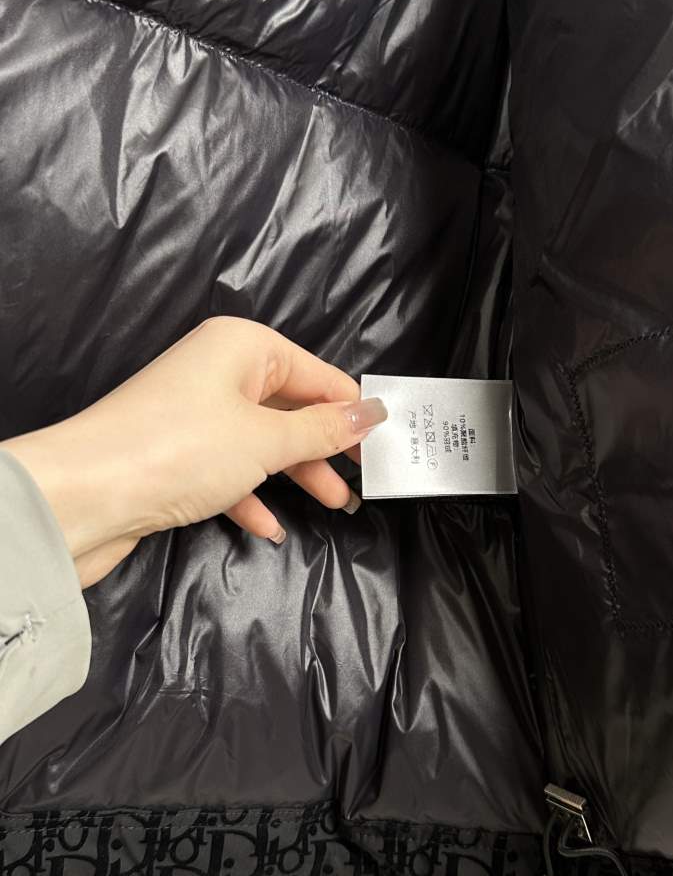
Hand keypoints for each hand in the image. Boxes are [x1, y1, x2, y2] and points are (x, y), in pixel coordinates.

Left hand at [0, 317, 386, 587]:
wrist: (85, 494)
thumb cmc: (182, 450)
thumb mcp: (267, 440)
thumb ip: (324, 429)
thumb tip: (372, 413)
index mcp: (243, 347)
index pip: (318, 374)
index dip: (352, 411)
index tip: (383, 447)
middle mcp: (219, 371)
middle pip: (291, 407)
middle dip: (325, 448)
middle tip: (360, 483)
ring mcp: (195, 414)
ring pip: (262, 442)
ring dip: (295, 475)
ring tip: (331, 507)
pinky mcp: (177, 453)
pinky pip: (229, 469)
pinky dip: (251, 495)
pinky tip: (267, 528)